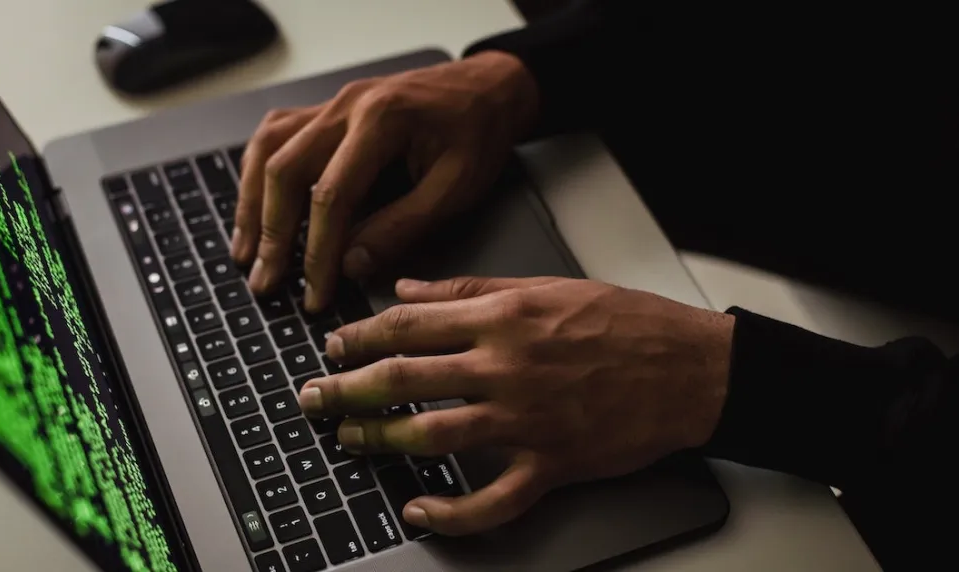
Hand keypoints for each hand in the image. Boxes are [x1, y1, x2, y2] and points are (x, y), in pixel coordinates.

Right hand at [231, 51, 539, 311]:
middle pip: (285, 169)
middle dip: (272, 234)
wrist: (488, 89)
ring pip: (268, 150)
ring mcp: (332, 105)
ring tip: (246, 252)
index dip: (318, 251)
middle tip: (266, 282)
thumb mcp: (456, 188)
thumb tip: (351, 265)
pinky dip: (258, 173)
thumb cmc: (478, 132)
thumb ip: (403, 227)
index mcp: (382, 120)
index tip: (314, 292)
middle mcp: (346, 106)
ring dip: (252, 204)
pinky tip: (254, 205)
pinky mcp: (328, 112)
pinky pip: (276, 137)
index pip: (331, 194)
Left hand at [297, 277, 734, 535]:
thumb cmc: (625, 322)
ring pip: (433, 436)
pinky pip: (491, 500)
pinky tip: (419, 511)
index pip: (408, 324)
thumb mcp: (545, 285)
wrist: (690, 368)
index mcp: (503, 316)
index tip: (332, 347)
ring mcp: (526, 420)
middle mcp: (506, 366)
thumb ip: (469, 287)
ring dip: (381, 441)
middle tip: (314, 398)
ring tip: (349, 441)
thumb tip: (408, 288)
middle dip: (347, 390)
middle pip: (404, 379)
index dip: (358, 337)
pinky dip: (451, 513)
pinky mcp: (550, 464)